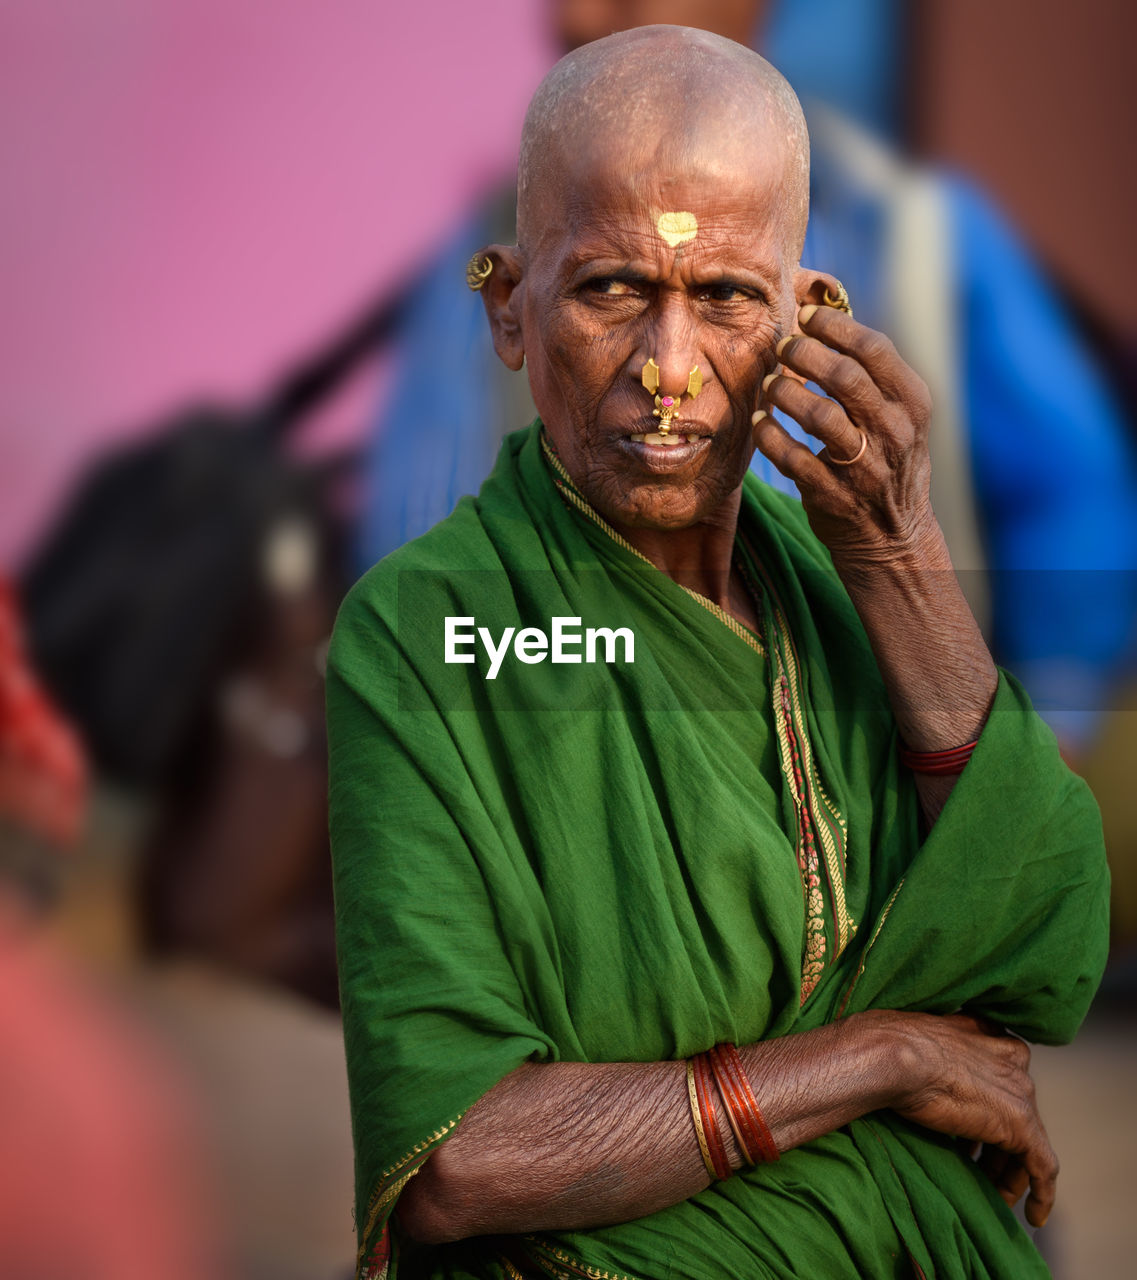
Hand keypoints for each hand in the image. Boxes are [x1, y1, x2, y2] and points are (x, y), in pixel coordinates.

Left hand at [753, 304, 936, 566]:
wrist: (894, 535)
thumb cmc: (887, 459)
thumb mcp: (898, 416)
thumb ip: (869, 373)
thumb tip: (822, 316)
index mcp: (912, 404)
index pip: (874, 349)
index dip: (835, 326)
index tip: (806, 315)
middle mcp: (894, 433)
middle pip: (844, 377)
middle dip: (805, 353)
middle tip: (782, 347)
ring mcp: (865, 467)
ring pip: (818, 416)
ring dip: (785, 392)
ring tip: (770, 383)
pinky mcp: (833, 495)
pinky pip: (792, 458)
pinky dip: (770, 435)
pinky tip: (761, 421)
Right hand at [886, 1012, 1057, 1226]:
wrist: (893, 1053)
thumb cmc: (891, 1046)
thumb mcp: (922, 1044)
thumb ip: (939, 1057)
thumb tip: (924, 1076)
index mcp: (991, 1036)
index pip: (1002, 1084)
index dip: (989, 1114)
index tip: (973, 1139)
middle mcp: (1013, 1061)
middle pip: (1016, 1114)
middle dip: (1000, 1147)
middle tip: (980, 1172)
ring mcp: (1019, 1092)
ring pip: (1028, 1142)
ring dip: (1010, 1172)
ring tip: (992, 1194)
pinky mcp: (1020, 1124)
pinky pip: (1042, 1168)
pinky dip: (1041, 1194)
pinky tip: (1035, 1217)